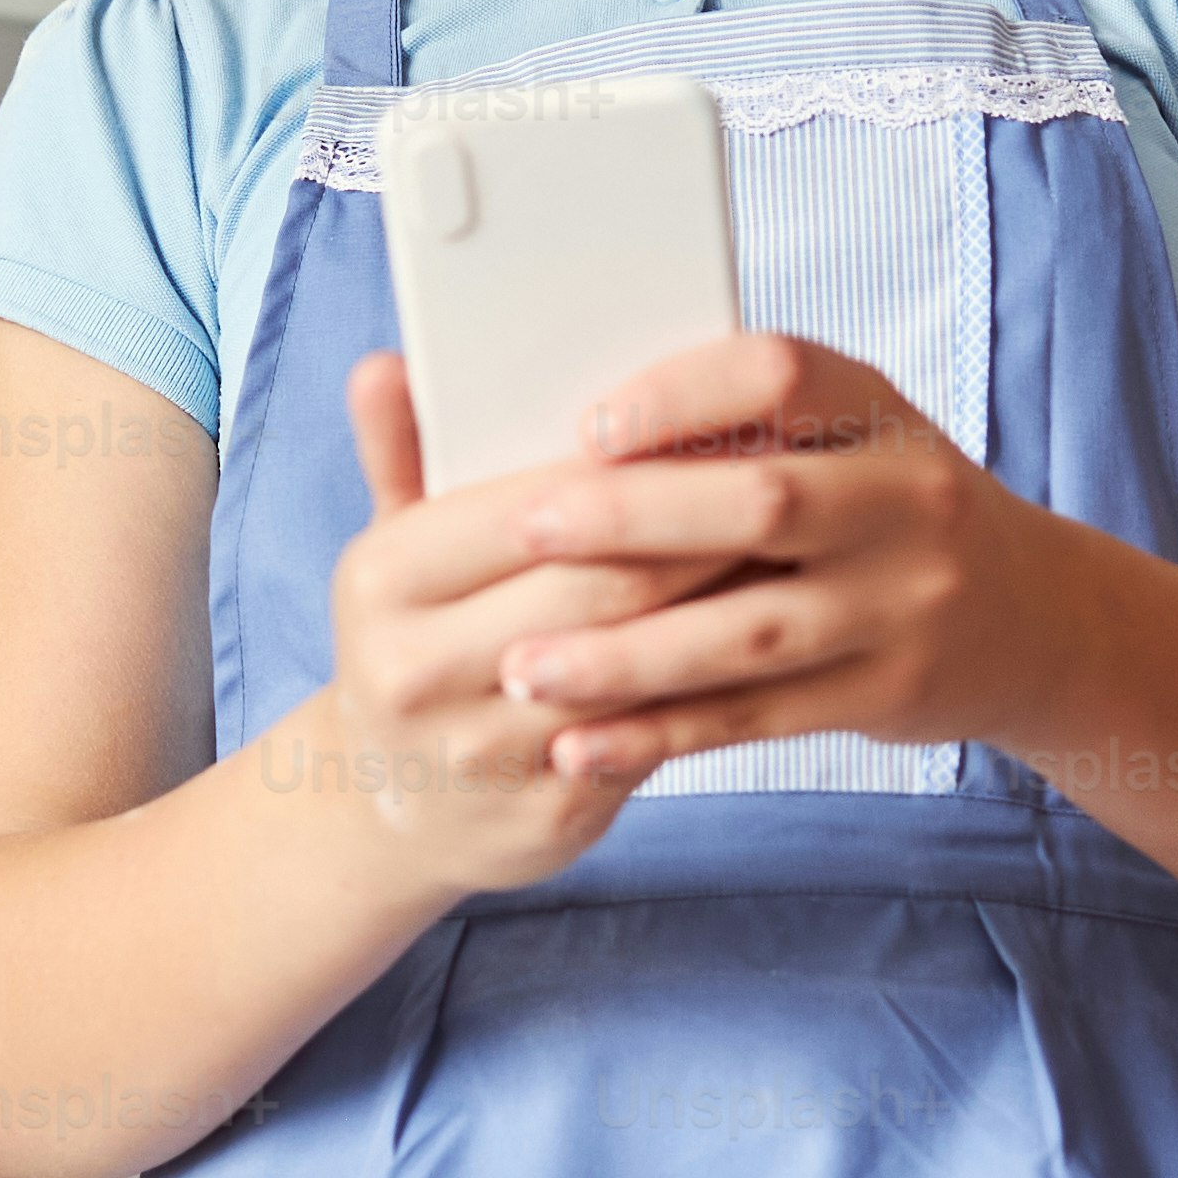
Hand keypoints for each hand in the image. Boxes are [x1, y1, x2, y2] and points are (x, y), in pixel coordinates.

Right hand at [285, 351, 750, 897]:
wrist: (392, 810)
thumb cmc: (419, 645)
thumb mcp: (397, 552)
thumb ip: (401, 454)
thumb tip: (385, 364)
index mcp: (381, 579)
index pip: (532, 508)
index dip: (636, 472)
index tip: (720, 429)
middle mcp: (414, 669)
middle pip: (598, 584)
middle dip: (702, 532)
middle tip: (791, 483)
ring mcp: (479, 751)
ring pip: (636, 663)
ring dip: (723, 607)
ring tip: (795, 553)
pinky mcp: (546, 814)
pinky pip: (651, 737)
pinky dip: (713, 684)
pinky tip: (763, 640)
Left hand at [483, 333, 1083, 788]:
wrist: (1034, 616)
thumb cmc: (888, 511)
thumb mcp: (851, 439)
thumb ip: (743, 433)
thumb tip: (568, 439)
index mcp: (879, 411)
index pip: (780, 375)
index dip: (680, 395)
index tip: (587, 426)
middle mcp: (908, 501)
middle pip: (763, 504)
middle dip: (631, 519)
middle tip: (525, 531)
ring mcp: (906, 604)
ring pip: (749, 632)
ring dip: (627, 656)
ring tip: (523, 668)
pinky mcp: (887, 693)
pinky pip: (757, 718)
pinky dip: (661, 733)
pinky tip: (580, 743)